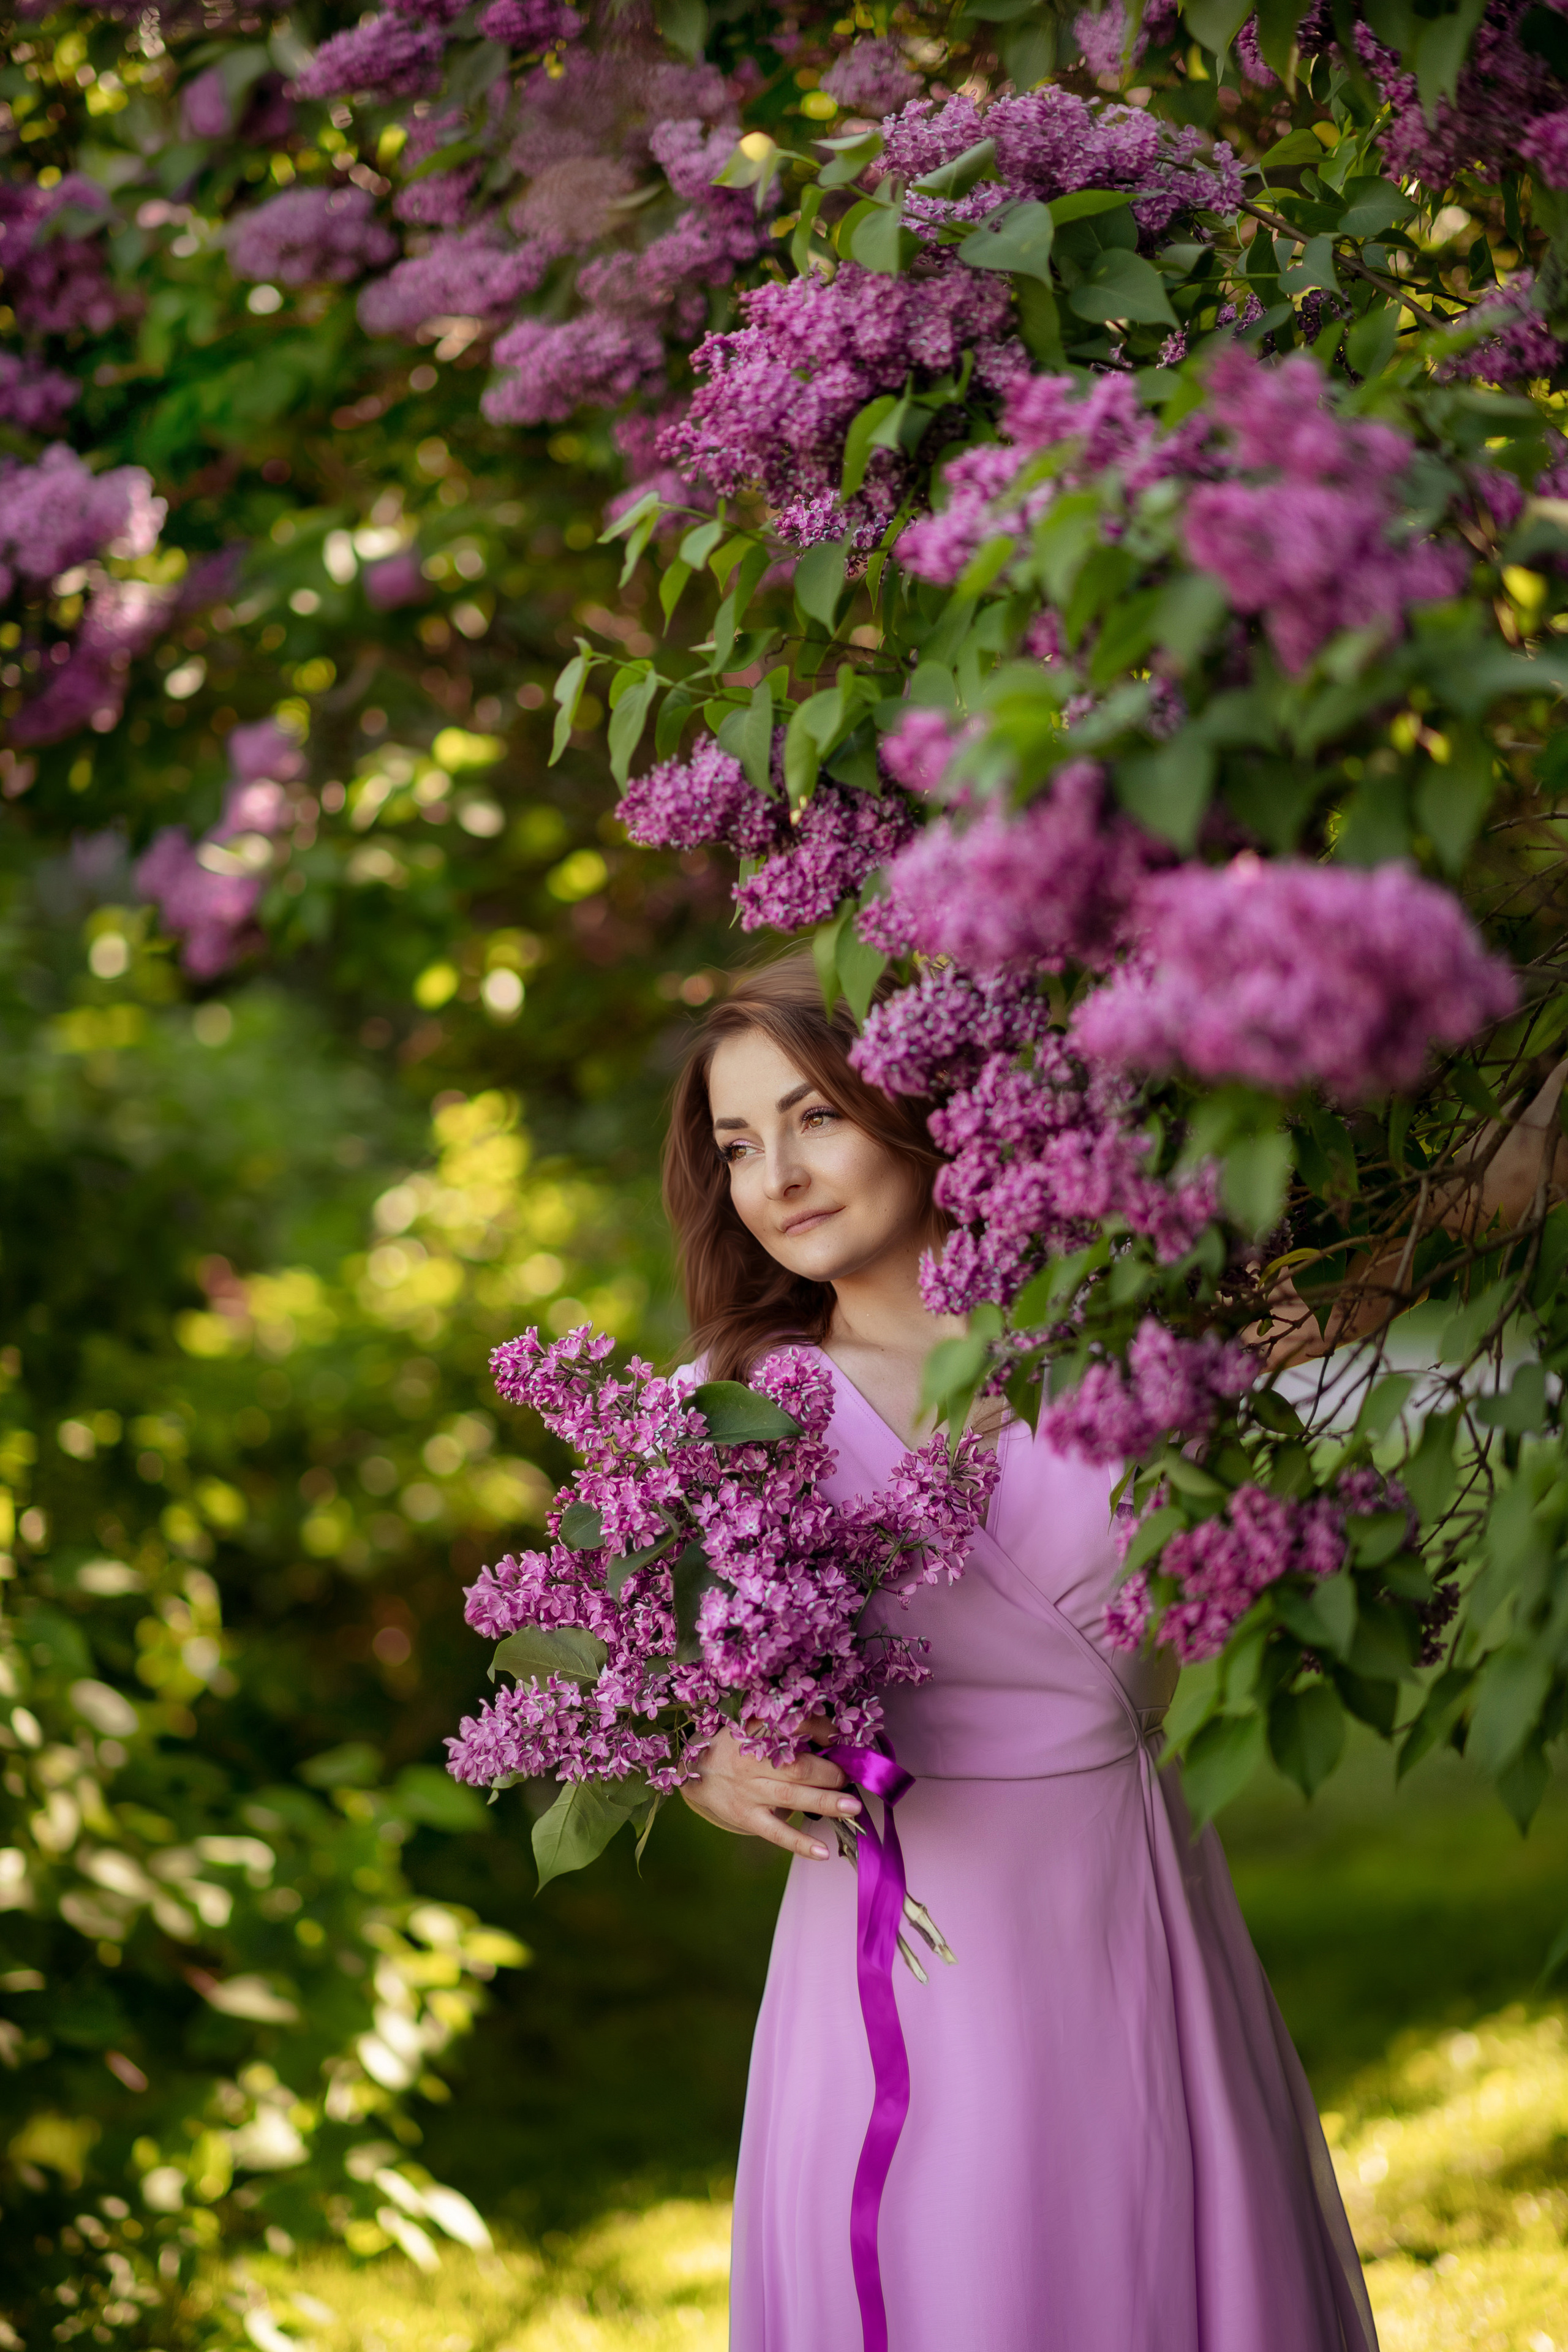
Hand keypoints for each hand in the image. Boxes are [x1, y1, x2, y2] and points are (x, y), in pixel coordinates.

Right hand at [679, 1715, 859, 1859]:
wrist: (696, 1772)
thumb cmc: (735, 1745)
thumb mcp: (752, 1725)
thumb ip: (784, 1727)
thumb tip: (832, 1737)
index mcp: (755, 1731)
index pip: (794, 1726)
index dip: (821, 1730)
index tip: (840, 1737)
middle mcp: (752, 1761)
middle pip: (797, 1766)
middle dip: (830, 1772)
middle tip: (852, 1776)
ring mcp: (749, 1791)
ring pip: (792, 1796)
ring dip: (826, 1802)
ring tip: (852, 1807)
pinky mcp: (746, 1817)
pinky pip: (776, 1832)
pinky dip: (800, 1843)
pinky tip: (823, 1852)